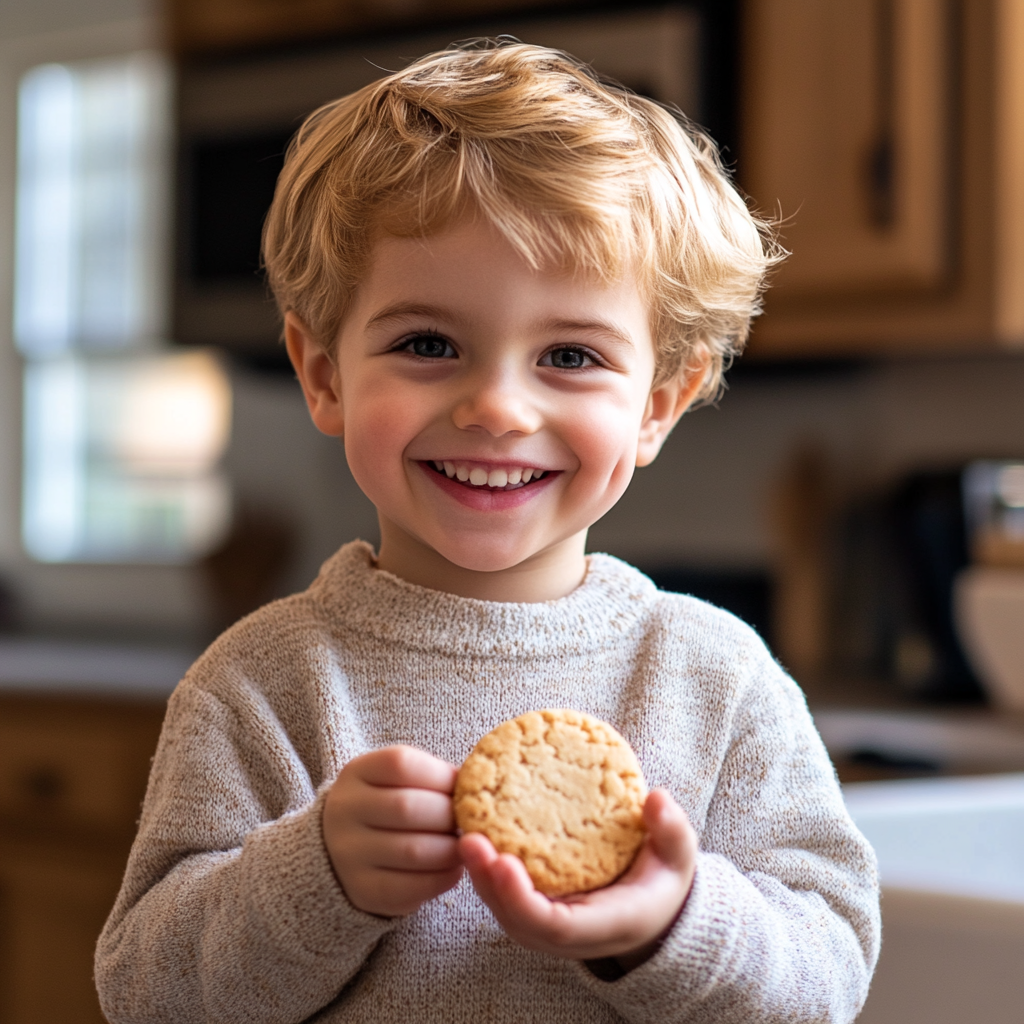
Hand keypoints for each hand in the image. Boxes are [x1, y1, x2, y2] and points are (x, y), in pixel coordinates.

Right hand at [322, 745, 462, 916]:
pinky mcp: (362, 890)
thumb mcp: (398, 779)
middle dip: (449, 815)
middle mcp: (344, 811)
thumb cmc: (389, 805)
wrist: (347, 848)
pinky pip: (411, 887)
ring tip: (466, 846)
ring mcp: (348, 854)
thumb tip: (477, 786)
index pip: (401, 765)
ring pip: (413, 850)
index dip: (441, 775)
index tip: (461, 788)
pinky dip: (443, 877)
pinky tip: (453, 868)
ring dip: (451, 849)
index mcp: (357, 772)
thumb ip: (431, 776)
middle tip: (469, 821)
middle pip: (407, 807)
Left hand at [459, 789, 696, 966]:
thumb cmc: (663, 878)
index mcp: (607, 924)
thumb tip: (656, 799)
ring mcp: (552, 926)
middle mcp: (573, 934)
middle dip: (489, 884)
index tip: (503, 862)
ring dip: (481, 877)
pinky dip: (487, 872)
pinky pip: (505, 897)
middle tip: (470, 841)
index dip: (523, 898)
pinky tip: (474, 834)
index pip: (554, 926)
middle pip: (518, 921)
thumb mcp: (678, 854)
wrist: (657, 907)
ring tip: (465, 835)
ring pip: (505, 912)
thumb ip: (671, 829)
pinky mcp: (539, 908)